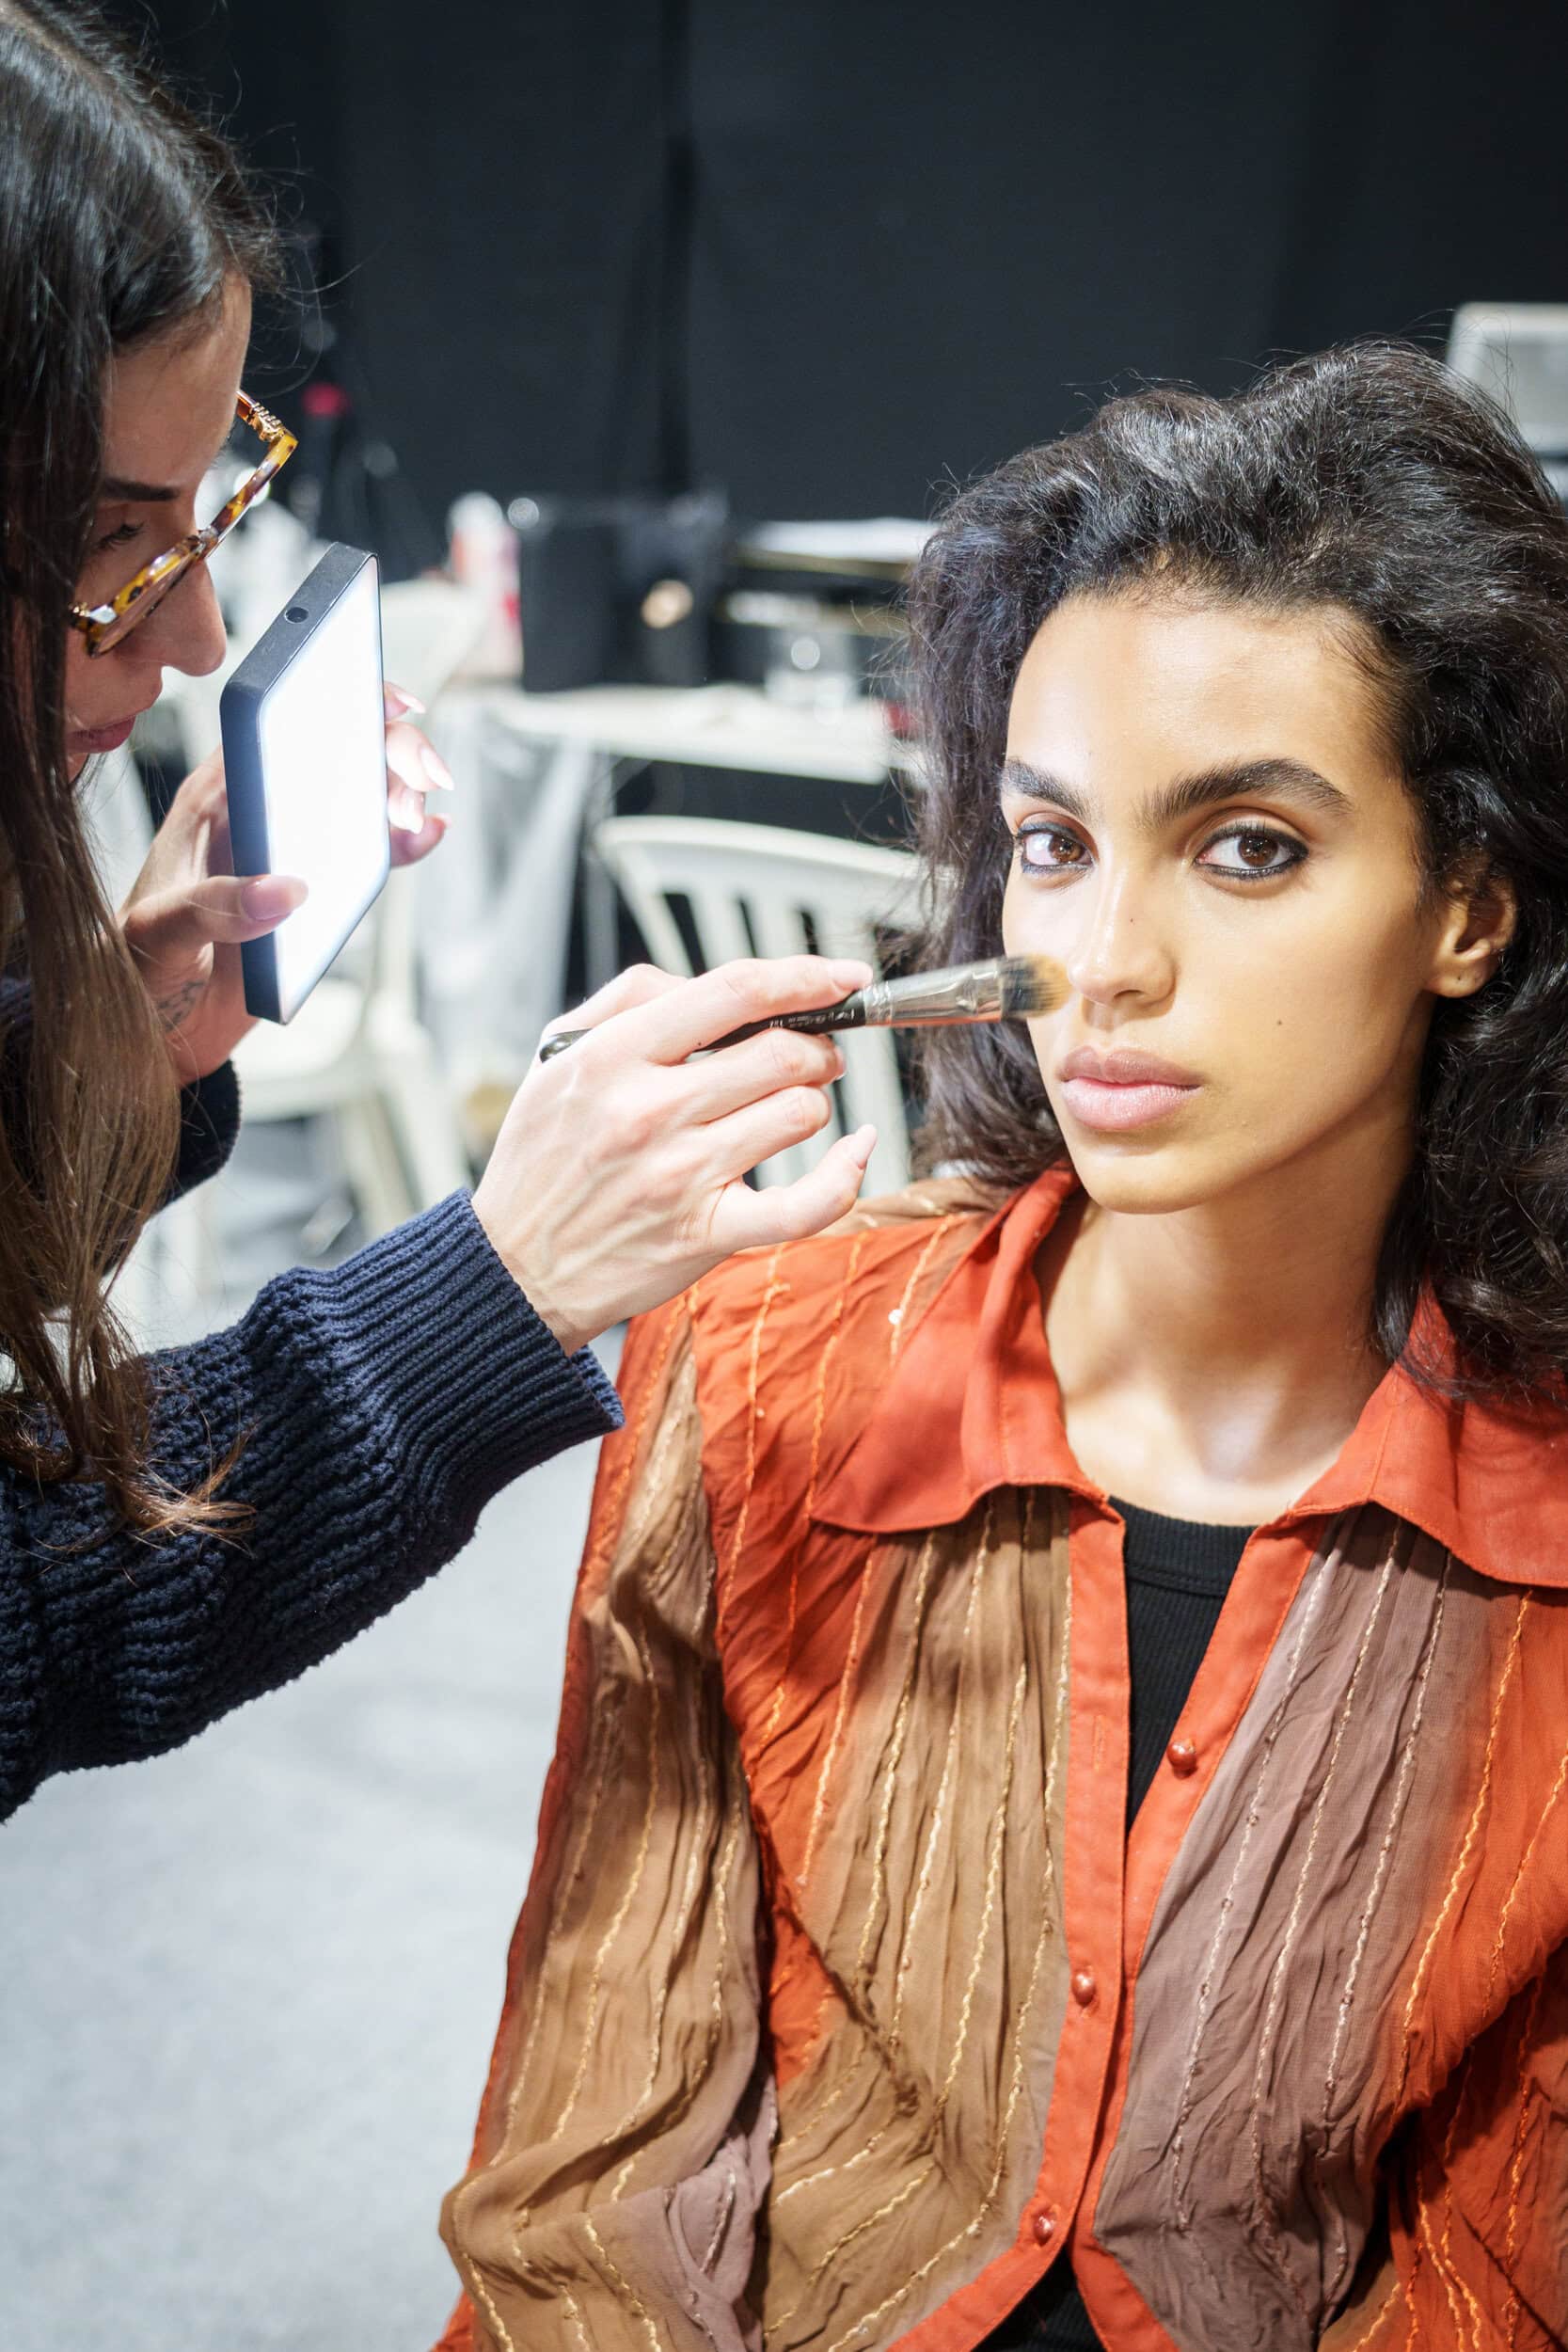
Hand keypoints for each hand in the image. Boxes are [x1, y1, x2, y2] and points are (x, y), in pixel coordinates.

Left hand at [119, 683, 451, 1081]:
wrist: (155, 1032)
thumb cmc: (139, 967)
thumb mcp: (158, 935)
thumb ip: (214, 909)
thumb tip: (288, 890)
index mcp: (209, 803)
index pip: (273, 729)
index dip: (329, 701)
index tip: (377, 701)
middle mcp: (256, 817)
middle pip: (331, 758)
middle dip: (383, 753)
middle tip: (419, 775)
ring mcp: (292, 855)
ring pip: (357, 804)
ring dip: (398, 797)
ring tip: (417, 815)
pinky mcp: (318, 898)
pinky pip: (367, 861)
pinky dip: (401, 847)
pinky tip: (427, 835)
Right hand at [471, 957, 879, 1354]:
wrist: (515, 1267)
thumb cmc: (544, 1159)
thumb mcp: (560, 1057)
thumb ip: (631, 1000)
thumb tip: (716, 986)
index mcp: (613, 1057)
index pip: (733, 991)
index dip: (803, 976)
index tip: (841, 976)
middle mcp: (648, 1112)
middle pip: (781, 1052)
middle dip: (815, 1046)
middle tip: (812, 1055)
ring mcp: (680, 1176)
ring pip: (798, 1114)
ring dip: (812, 1104)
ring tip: (788, 1109)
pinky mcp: (706, 1234)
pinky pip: (806, 1203)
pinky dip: (846, 1174)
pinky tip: (856, 1150)